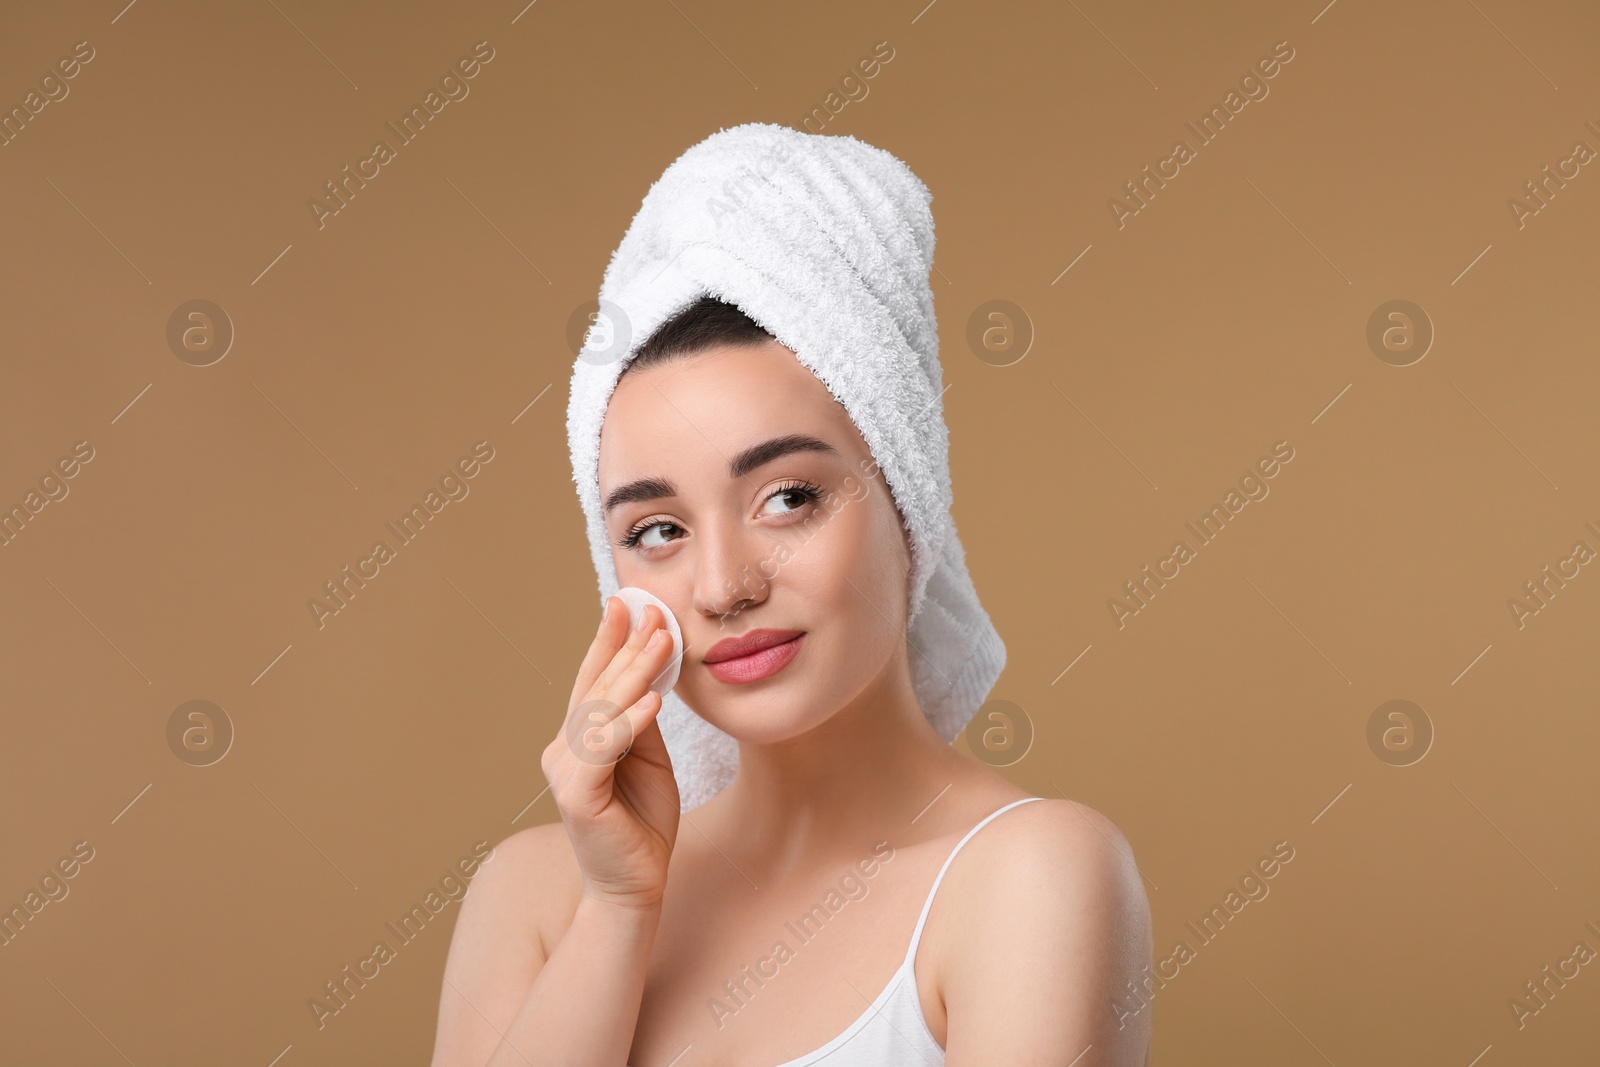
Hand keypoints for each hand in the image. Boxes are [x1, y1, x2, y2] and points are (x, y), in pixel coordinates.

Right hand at [541, 596, 680, 909]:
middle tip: (650, 609)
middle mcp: (564, 749)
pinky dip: (629, 722)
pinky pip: (605, 748)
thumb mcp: (650, 758)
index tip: (628, 604)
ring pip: (600, 711)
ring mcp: (566, 772)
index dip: (610, 642)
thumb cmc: (643, 822)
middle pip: (596, 687)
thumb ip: (642, 720)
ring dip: (634, 672)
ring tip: (661, 640)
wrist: (637, 884)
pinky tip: (654, 700)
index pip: (594, 680)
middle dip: (626, 645)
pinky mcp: (578, 796)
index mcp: (579, 739)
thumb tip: (651, 669)